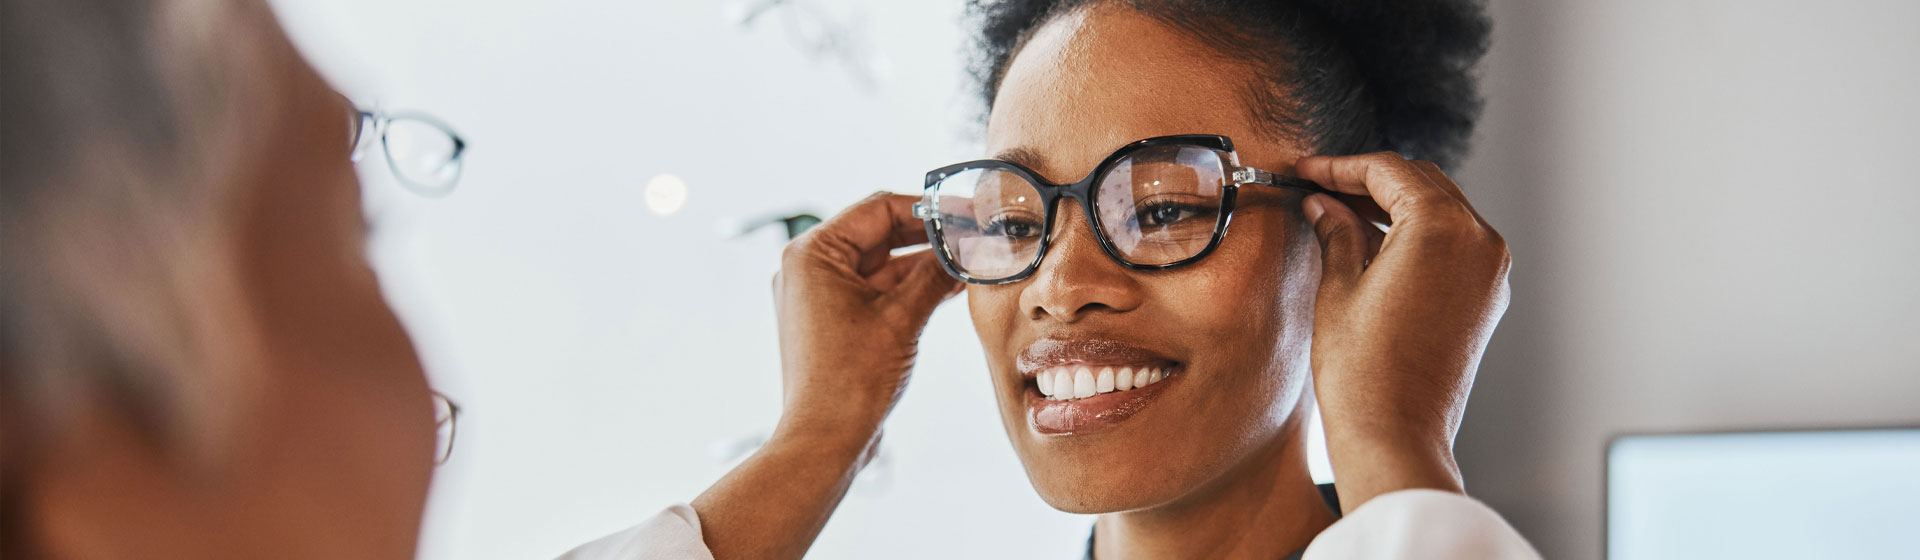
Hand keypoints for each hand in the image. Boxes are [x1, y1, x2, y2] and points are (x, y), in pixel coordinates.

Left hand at [693, 192, 959, 559]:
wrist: (826, 439)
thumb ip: (934, 274)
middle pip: (880, 233)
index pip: (879, 208)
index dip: (929, 208)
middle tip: (975, 236)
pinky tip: (949, 288)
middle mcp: (809, 268)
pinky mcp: (833, 321)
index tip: (968, 211)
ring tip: (970, 263)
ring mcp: (820, 296)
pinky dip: (910, 289)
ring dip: (923, 265)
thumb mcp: (902, 317)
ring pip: (882, 264)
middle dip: (930, 237)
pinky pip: (877, 291)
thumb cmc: (849, 380)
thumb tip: (966, 246)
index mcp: (813, 253)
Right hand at [1294, 153, 1511, 511]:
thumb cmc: (1363, 371)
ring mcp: (1490, 269)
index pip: (1387, 171)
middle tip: (1320, 188)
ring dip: (1395, 204)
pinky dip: (1418, 233)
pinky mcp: (1488, 296)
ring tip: (1342, 214)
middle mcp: (1478, 240)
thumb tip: (1323, 204)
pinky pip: (1455, 242)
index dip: (1339, 166)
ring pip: (1442, 208)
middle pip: (1421, 182)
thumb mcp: (1338, 288)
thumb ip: (1337, 232)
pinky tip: (1376, 244)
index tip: (1307, 170)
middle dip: (1369, 181)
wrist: (1396, 435)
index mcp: (1442, 227)